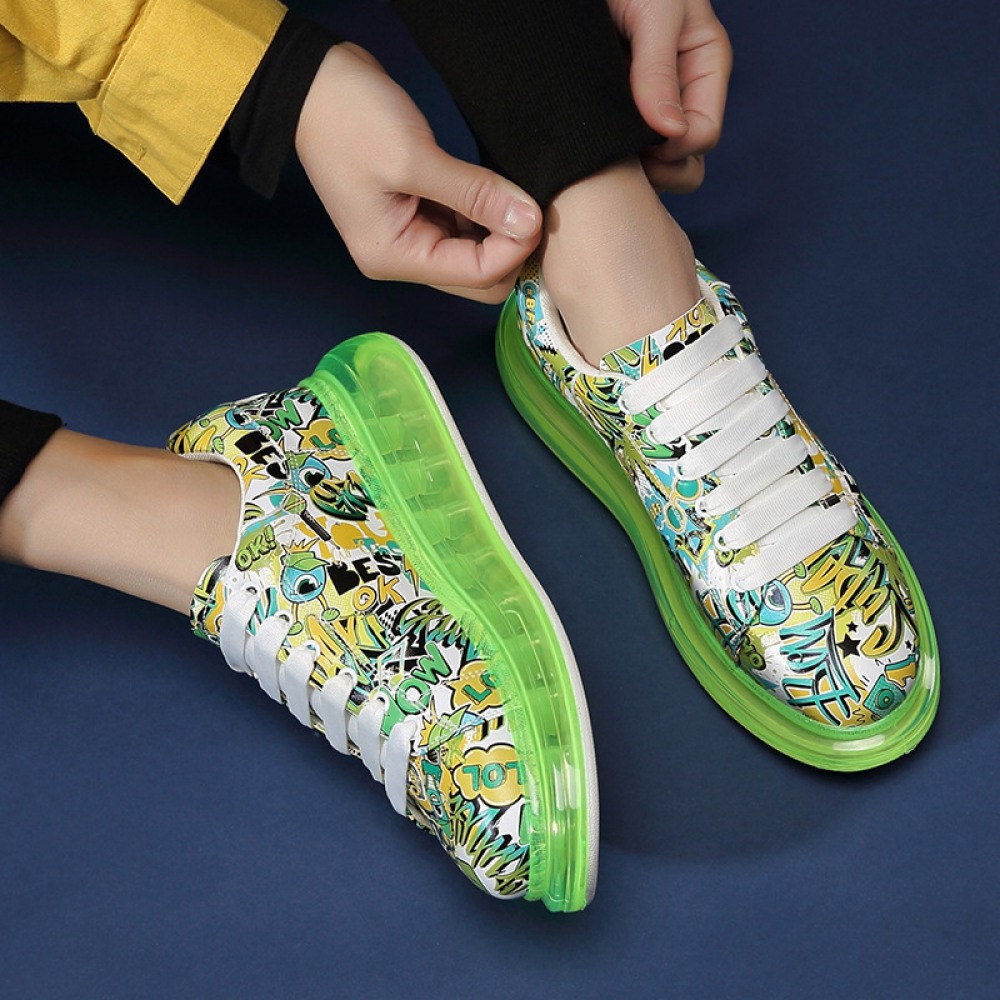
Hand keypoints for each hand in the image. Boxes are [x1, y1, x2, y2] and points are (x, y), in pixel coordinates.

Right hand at [295, 44, 541, 301]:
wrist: (313, 83)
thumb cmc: (350, 121)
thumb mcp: (415, 158)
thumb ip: (476, 194)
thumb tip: (529, 222)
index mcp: (395, 256)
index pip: (476, 275)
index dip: (514, 249)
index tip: (536, 212)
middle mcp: (403, 257)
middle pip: (479, 275)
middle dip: (510, 247)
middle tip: (530, 205)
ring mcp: (410, 236)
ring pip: (475, 252)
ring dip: (500, 228)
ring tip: (514, 191)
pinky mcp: (418, 212)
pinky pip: (464, 227)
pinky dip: (485, 212)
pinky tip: (495, 188)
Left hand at [607, 0, 731, 192]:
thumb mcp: (655, 10)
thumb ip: (658, 68)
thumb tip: (671, 134)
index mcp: (702, 68)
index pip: (703, 135)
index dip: (673, 150)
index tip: (638, 145)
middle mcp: (679, 94)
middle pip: (684, 162)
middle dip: (658, 171)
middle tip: (615, 161)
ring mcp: (646, 109)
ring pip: (654, 166)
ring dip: (631, 172)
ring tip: (598, 156)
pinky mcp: (613, 116)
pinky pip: (619, 155)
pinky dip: (605, 159)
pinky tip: (584, 150)